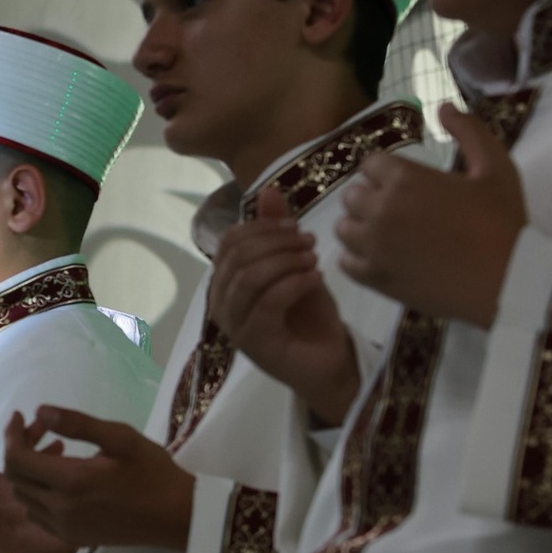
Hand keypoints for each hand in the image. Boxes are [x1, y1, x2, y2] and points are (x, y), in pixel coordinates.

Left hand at [1, 407, 194, 551]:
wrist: (176, 516)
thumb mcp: (121, 438)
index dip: (12, 435)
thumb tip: (39, 411)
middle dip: (18, 449)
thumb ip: (78, 424)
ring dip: (27, 472)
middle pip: (15, 478)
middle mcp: (60, 510)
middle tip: (37, 430)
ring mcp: (63, 528)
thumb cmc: (153, 472)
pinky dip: (36, 492)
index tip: (18, 416)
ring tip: (52, 451)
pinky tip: (58, 478)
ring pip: (23, 497)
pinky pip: (37, 513)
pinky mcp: (71, 538)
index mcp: (71, 483)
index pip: (17, 459)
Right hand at [209, 186, 360, 425]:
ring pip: (249, 277)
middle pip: (237, 256)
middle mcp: (222, 304)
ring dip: (285, 260)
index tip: (295, 225)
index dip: (261, 226)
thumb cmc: (310, 317)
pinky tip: (316, 276)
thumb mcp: (297, 265)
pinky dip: (294, 282)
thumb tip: (268, 189)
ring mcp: (234, 325)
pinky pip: (267, 301)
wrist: (330, 363)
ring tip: (314, 258)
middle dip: (276, 241)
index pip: (228, 242)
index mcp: (226, 283)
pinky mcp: (254, 342)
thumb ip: (279, 232)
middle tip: (309, 241)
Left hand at [337, 107, 524, 328]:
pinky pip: (345, 262)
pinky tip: (382, 257)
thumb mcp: (495, 167)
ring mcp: (373, 247)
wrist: (508, 279)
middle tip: (401, 209)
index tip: (407, 184)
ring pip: (344, 228)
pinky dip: (358, 258)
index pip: (371, 164)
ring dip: (361, 227)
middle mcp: (380, 210)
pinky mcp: (373, 277)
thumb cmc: (503, 220)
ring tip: (390, 234)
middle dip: (372, 197)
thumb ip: (468, 131)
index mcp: (404, 179)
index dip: (387, 172)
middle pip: (353, 195)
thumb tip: (443, 106)